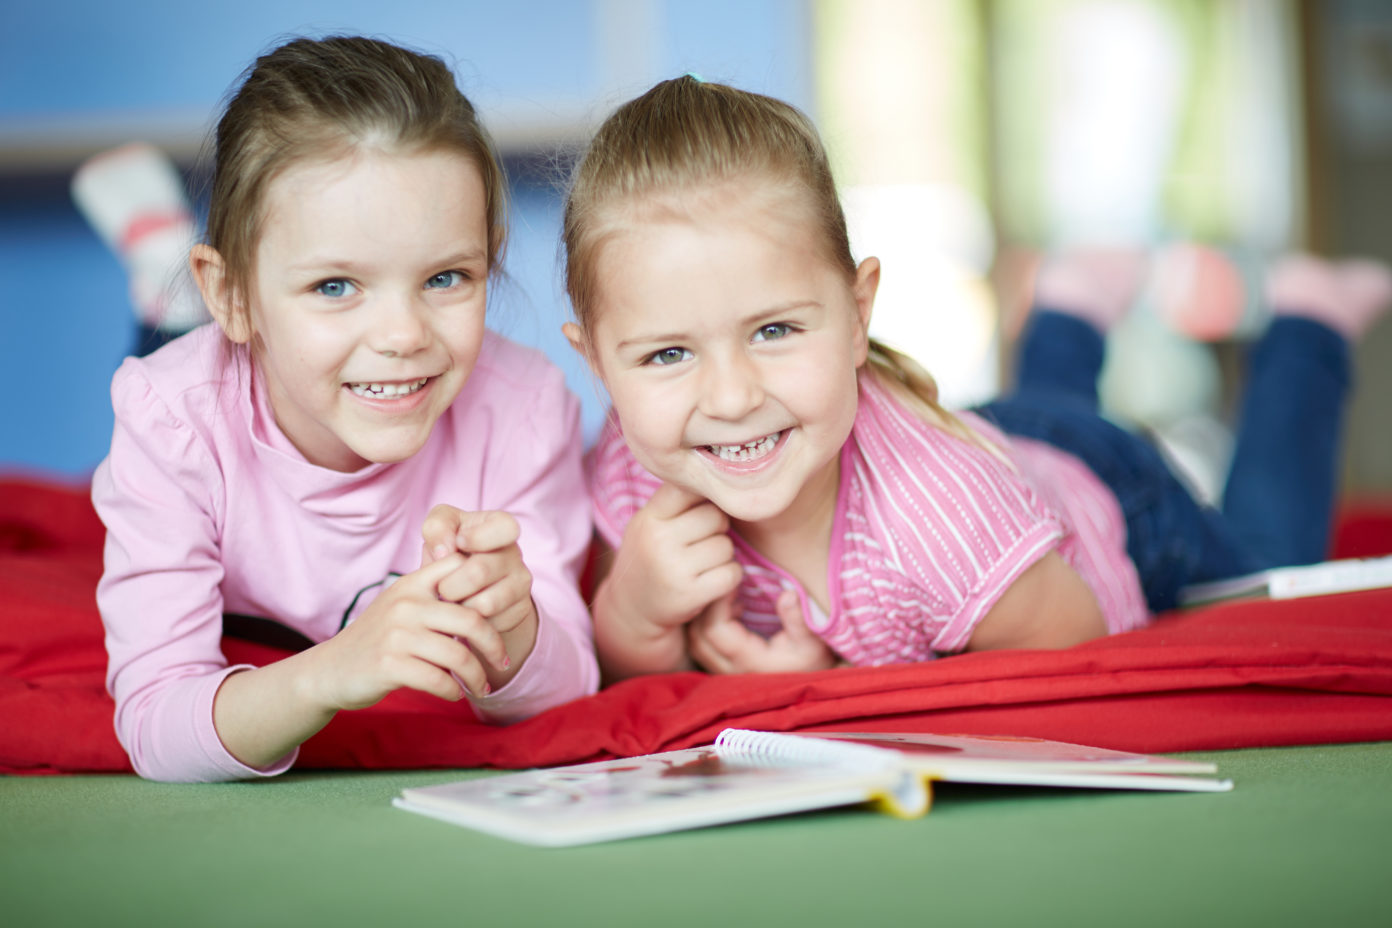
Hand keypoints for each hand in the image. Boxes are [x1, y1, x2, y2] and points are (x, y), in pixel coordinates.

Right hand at [309, 553, 510, 709]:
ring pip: (458, 656)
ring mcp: (396, 634)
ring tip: (481, 687)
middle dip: (494, 646)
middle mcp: (405, 604)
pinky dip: (453, 691)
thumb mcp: (402, 605)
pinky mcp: (389, 665)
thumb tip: (487, 589)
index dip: (489, 588)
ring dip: (477, 677)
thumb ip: (435, 594)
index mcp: (413, 584)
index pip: (462, 570)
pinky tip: (455, 694)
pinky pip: (438, 680)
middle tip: (502, 661)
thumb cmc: (378, 639)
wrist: (331, 670)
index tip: (501, 614)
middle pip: (472, 620)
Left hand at [420, 505, 540, 683]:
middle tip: (441, 587)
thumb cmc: (451, 549)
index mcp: (502, 526)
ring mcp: (521, 583)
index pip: (504, 528)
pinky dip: (471, 624)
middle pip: (480, 572)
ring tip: (452, 601)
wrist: (466, 584)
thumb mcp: (441, 531)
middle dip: (450, 584)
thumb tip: (444, 552)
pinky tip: (465, 612)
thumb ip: (437, 528)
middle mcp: (516, 553)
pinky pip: (490, 625)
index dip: (476, 538)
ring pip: (485, 604)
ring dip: (460, 607)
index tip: (458, 544)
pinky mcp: (520, 610)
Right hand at [593, 483, 743, 677]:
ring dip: (723, 555)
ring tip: (703, 563)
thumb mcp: (650, 524)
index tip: (701, 507)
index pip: (688, 487)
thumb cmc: (650, 558)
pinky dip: (729, 577)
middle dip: (717, 529)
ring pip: (726, 546)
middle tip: (702, 542)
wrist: (632, 611)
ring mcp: (674, 568)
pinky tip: (712, 580)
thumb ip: (676, 501)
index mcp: (649, 518)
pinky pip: (732, 573)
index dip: (704, 496)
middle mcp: (658, 540)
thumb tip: (719, 472)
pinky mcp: (690, 594)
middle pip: (716, 516)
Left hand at [687, 588, 838, 673]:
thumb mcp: (813, 639)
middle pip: (698, 636)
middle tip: (725, 584)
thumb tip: (787, 594)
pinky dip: (707, 625)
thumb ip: (798, 618)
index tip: (732, 581)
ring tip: (728, 596)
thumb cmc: (813, 658)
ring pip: (696, 643)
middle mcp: (732, 671)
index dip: (717, 602)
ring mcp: (727, 672)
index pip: (715, 630)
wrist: (814, 679)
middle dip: (706, 606)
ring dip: (704, 616)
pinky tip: (731, 610)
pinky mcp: (726, 669)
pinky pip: (702, 646)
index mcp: (749, 661)